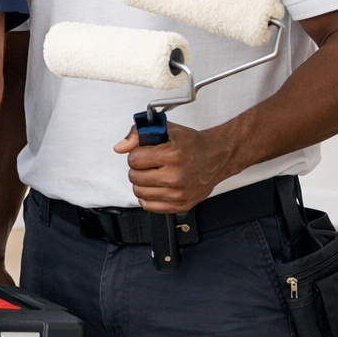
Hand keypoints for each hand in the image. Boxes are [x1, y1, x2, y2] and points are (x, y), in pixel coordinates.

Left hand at [114, 121, 232, 213]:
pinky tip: (156, 187)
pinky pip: (149, 206)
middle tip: (149, 164)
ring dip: (142, 183)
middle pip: (135, 177)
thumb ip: (139, 134)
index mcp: (172, 155)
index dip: (136, 155)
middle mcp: (176, 176)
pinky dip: (148, 197)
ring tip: (153, 174)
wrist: (217, 157)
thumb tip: (121, 147)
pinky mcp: (180, 205)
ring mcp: (178, 193)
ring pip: (139, 192)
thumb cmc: (193, 144)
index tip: (144, 154)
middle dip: (138, 168)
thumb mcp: (167, 130)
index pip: (134, 160)